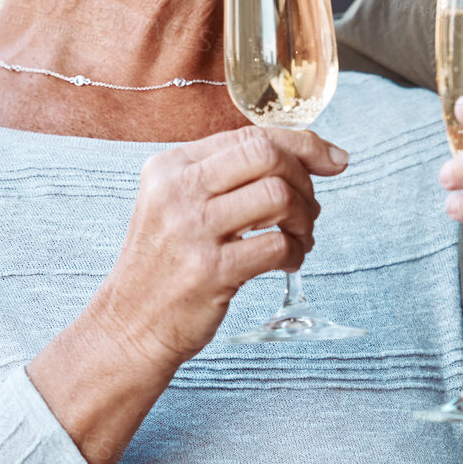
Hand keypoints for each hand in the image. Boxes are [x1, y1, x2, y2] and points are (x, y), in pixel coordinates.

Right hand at [29, 123, 348, 463]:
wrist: (128, 328)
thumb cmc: (167, 263)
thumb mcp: (179, 203)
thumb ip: (229, 174)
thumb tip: (310, 153)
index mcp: (172, 165)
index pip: (252, 135)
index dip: (304, 144)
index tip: (334, 160)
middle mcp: (178, 190)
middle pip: (268, 155)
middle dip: (306, 179)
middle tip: (310, 208)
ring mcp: (192, 231)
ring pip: (278, 196)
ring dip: (305, 219)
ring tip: (301, 238)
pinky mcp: (209, 272)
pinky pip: (277, 245)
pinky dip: (296, 252)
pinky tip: (289, 261)